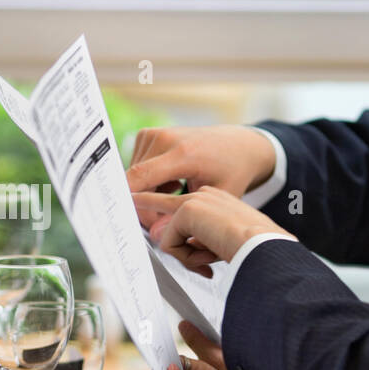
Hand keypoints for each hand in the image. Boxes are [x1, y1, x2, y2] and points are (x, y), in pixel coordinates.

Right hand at [128, 126, 276, 225]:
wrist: (238, 145)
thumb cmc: (231, 170)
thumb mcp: (214, 199)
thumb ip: (182, 217)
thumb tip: (155, 235)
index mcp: (183, 153)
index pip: (138, 178)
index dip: (130, 202)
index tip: (131, 222)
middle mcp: (164, 138)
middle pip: (134, 183)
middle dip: (145, 207)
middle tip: (166, 219)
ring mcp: (153, 134)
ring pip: (133, 178)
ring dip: (147, 195)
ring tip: (175, 195)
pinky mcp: (147, 135)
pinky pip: (136, 169)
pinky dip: (149, 182)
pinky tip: (172, 183)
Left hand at [133, 185, 293, 272]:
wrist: (265, 245)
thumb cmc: (254, 248)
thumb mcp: (221, 242)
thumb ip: (196, 242)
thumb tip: (167, 244)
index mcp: (216, 200)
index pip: (184, 213)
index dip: (178, 233)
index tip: (177, 244)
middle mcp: (203, 195)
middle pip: (159, 206)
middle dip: (151, 216)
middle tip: (136, 209)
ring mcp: (194, 201)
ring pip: (169, 235)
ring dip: (188, 256)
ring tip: (212, 258)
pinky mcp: (186, 211)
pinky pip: (169, 246)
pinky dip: (187, 258)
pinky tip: (209, 255)